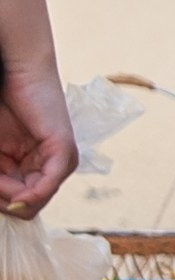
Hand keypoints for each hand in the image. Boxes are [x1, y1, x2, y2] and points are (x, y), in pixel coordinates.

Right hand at [0, 57, 75, 216]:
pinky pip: (46, 186)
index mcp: (38, 170)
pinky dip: (28, 193)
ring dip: (9, 193)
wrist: (18, 71)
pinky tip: (16, 192)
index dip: (1, 199)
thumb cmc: (4, 105)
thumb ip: (1, 179)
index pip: (22, 206)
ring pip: (34, 200)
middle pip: (28, 208)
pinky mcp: (63, 151)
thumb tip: (12, 207)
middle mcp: (53, 170)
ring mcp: (62, 161)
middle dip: (3, 197)